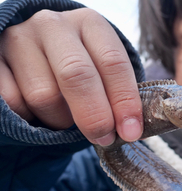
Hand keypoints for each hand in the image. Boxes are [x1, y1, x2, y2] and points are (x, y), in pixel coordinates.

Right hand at [0, 8, 142, 145]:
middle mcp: (53, 25)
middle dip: (95, 115)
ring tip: (65, 116)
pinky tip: (38, 112)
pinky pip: (14, 102)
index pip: (113, 62)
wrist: (36, 57)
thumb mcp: (103, 72)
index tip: (131, 131)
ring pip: (44, 95)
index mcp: (90, 24)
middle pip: (77, 75)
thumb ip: (117, 94)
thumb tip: (131, 130)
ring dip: (60, 119)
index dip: (124, 101)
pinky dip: (31, 118)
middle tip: (103, 138)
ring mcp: (18, 39)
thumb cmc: (81, 70)